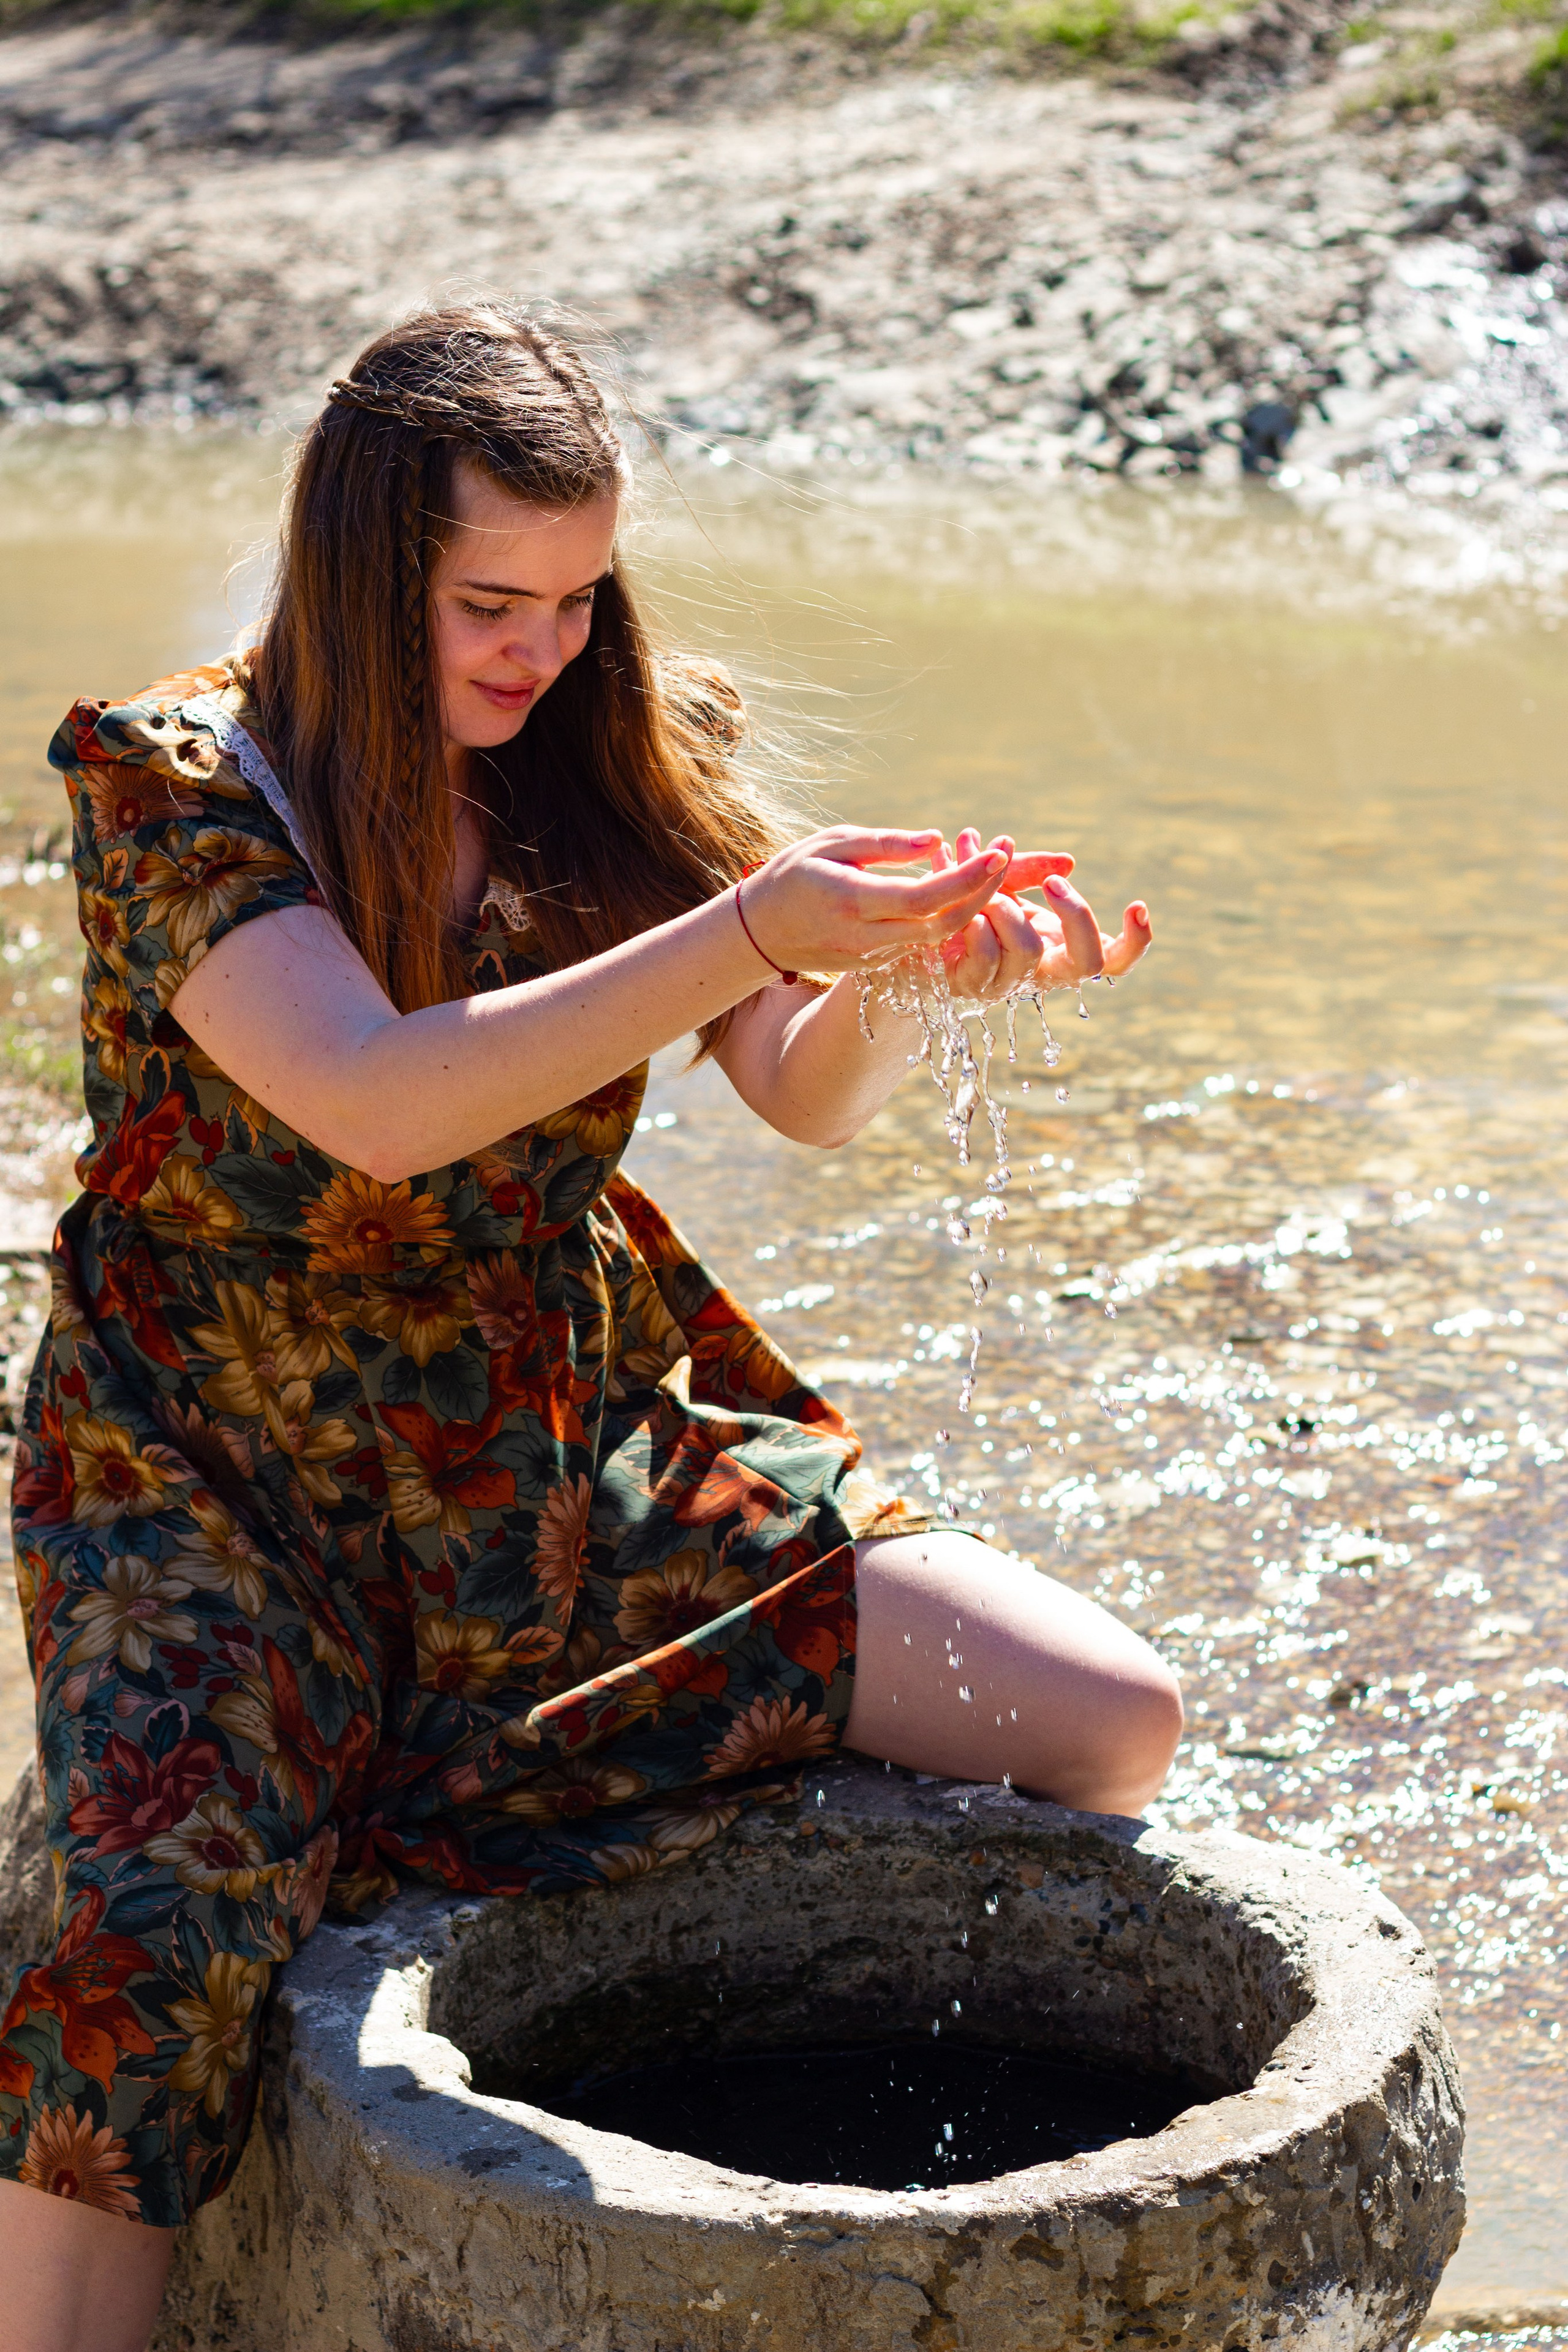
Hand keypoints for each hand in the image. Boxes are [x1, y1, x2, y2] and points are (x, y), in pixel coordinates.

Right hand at [737, 827, 1014, 976]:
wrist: (759, 933)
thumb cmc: (794, 875)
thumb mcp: (832, 843)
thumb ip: (885, 845)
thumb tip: (936, 839)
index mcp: (852, 902)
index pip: (923, 897)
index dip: (966, 879)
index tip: (998, 853)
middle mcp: (866, 938)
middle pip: (942, 925)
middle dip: (984, 894)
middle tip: (1007, 857)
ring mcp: (873, 958)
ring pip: (939, 939)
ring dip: (973, 907)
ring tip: (995, 868)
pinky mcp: (878, 965)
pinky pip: (924, 943)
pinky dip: (950, 919)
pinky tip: (967, 890)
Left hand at [938, 829, 1151, 1002]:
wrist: (908, 926)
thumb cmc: (965, 903)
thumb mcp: (1005, 879)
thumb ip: (1032, 868)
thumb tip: (1068, 864)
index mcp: (1059, 947)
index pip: (1116, 960)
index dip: (1136, 941)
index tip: (1137, 904)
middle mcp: (1041, 972)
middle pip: (1087, 963)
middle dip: (1075, 914)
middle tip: (1055, 882)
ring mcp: (1008, 982)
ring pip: (1030, 951)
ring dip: (1007, 908)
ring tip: (983, 890)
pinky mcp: (971, 984)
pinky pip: (985, 956)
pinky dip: (978, 926)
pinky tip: (968, 912)